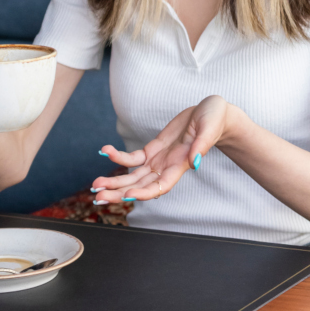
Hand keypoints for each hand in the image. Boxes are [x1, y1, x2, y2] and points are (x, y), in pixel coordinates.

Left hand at [92, 95, 232, 202]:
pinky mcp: (153, 149)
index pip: (161, 186)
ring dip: (114, 181)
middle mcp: (167, 167)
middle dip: (120, 192)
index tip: (128, 195)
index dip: (145, 192)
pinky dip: (118, 156)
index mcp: (181, 165)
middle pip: (141, 186)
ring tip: (95, 184)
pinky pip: (133, 157)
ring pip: (133, 176)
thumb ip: (202, 145)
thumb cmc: (214, 120)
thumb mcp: (209, 129)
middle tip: (99, 196)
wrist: (210, 113)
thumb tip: (195, 162)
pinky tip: (105, 152)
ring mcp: (158, 160)